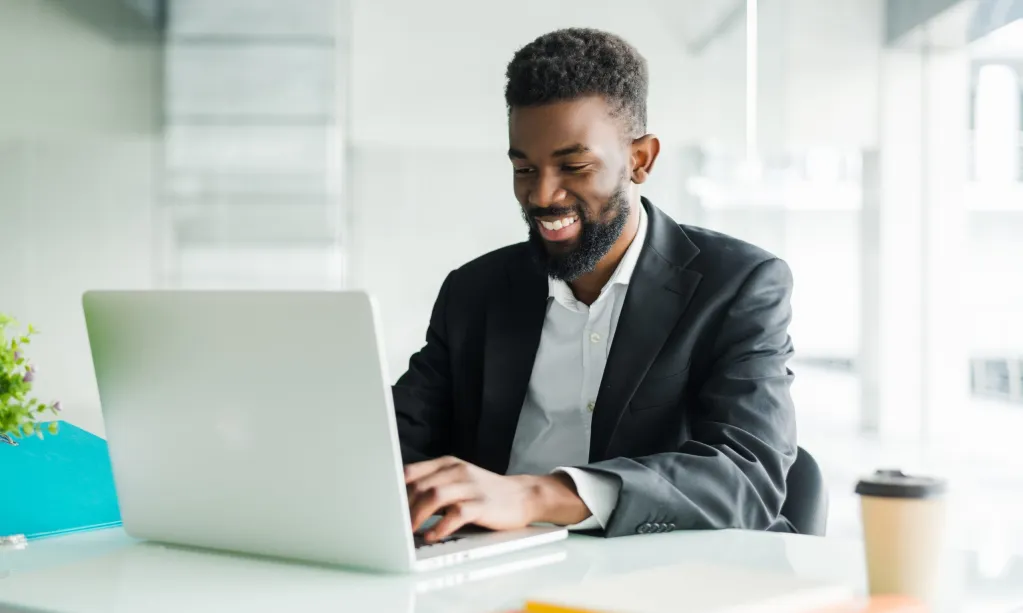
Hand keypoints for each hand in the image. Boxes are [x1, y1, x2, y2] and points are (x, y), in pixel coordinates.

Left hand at [404, 456, 590, 541]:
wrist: (523, 495)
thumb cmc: (484, 491)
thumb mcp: (457, 480)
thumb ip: (432, 484)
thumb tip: (399, 501)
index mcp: (448, 464)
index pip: (411, 471)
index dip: (393, 489)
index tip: (382, 506)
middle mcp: (458, 471)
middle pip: (419, 485)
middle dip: (402, 507)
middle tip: (391, 525)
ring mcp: (471, 486)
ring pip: (434, 496)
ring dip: (417, 515)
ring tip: (408, 531)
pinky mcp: (482, 504)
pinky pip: (456, 513)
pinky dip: (440, 526)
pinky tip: (432, 535)